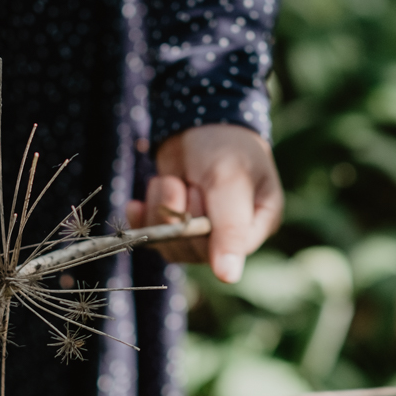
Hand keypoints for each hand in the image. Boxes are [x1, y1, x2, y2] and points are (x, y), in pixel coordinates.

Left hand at [125, 124, 282, 282]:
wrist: (197, 117)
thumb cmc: (224, 144)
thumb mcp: (228, 180)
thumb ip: (229, 227)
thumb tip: (228, 277)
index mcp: (259, 224)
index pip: (226, 252)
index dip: (201, 226)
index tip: (198, 192)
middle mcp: (232, 234)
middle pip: (194, 251)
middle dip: (179, 213)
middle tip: (185, 183)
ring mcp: (202, 230)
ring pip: (170, 245)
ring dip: (161, 209)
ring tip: (170, 180)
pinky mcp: (175, 223)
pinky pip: (153, 237)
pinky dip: (141, 218)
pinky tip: (137, 203)